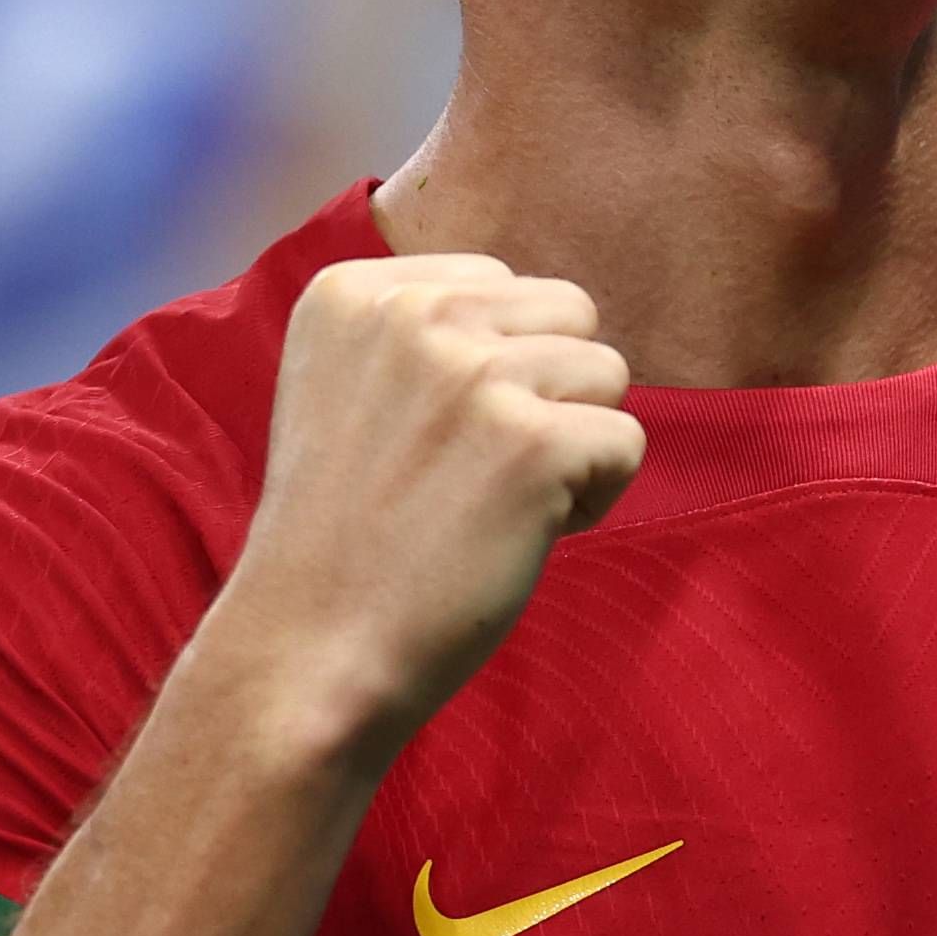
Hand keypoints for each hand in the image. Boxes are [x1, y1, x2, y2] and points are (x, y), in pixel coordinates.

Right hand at [223, 256, 647, 741]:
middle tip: (472, 474)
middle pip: (569, 312)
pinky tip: (519, 535)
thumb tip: (538, 313)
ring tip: (491, 505)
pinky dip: (593, 498)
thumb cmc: (342, 537)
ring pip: (607, 373)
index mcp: (353, 290)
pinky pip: (628, 441)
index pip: (503, 284)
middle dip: (548, 392)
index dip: (496, 368)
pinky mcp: (534, 443)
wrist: (308, 651)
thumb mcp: (347, 390)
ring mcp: (474, 375)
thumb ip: (426, 335)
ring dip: (572, 445)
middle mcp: (413, 313)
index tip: (429, 439)